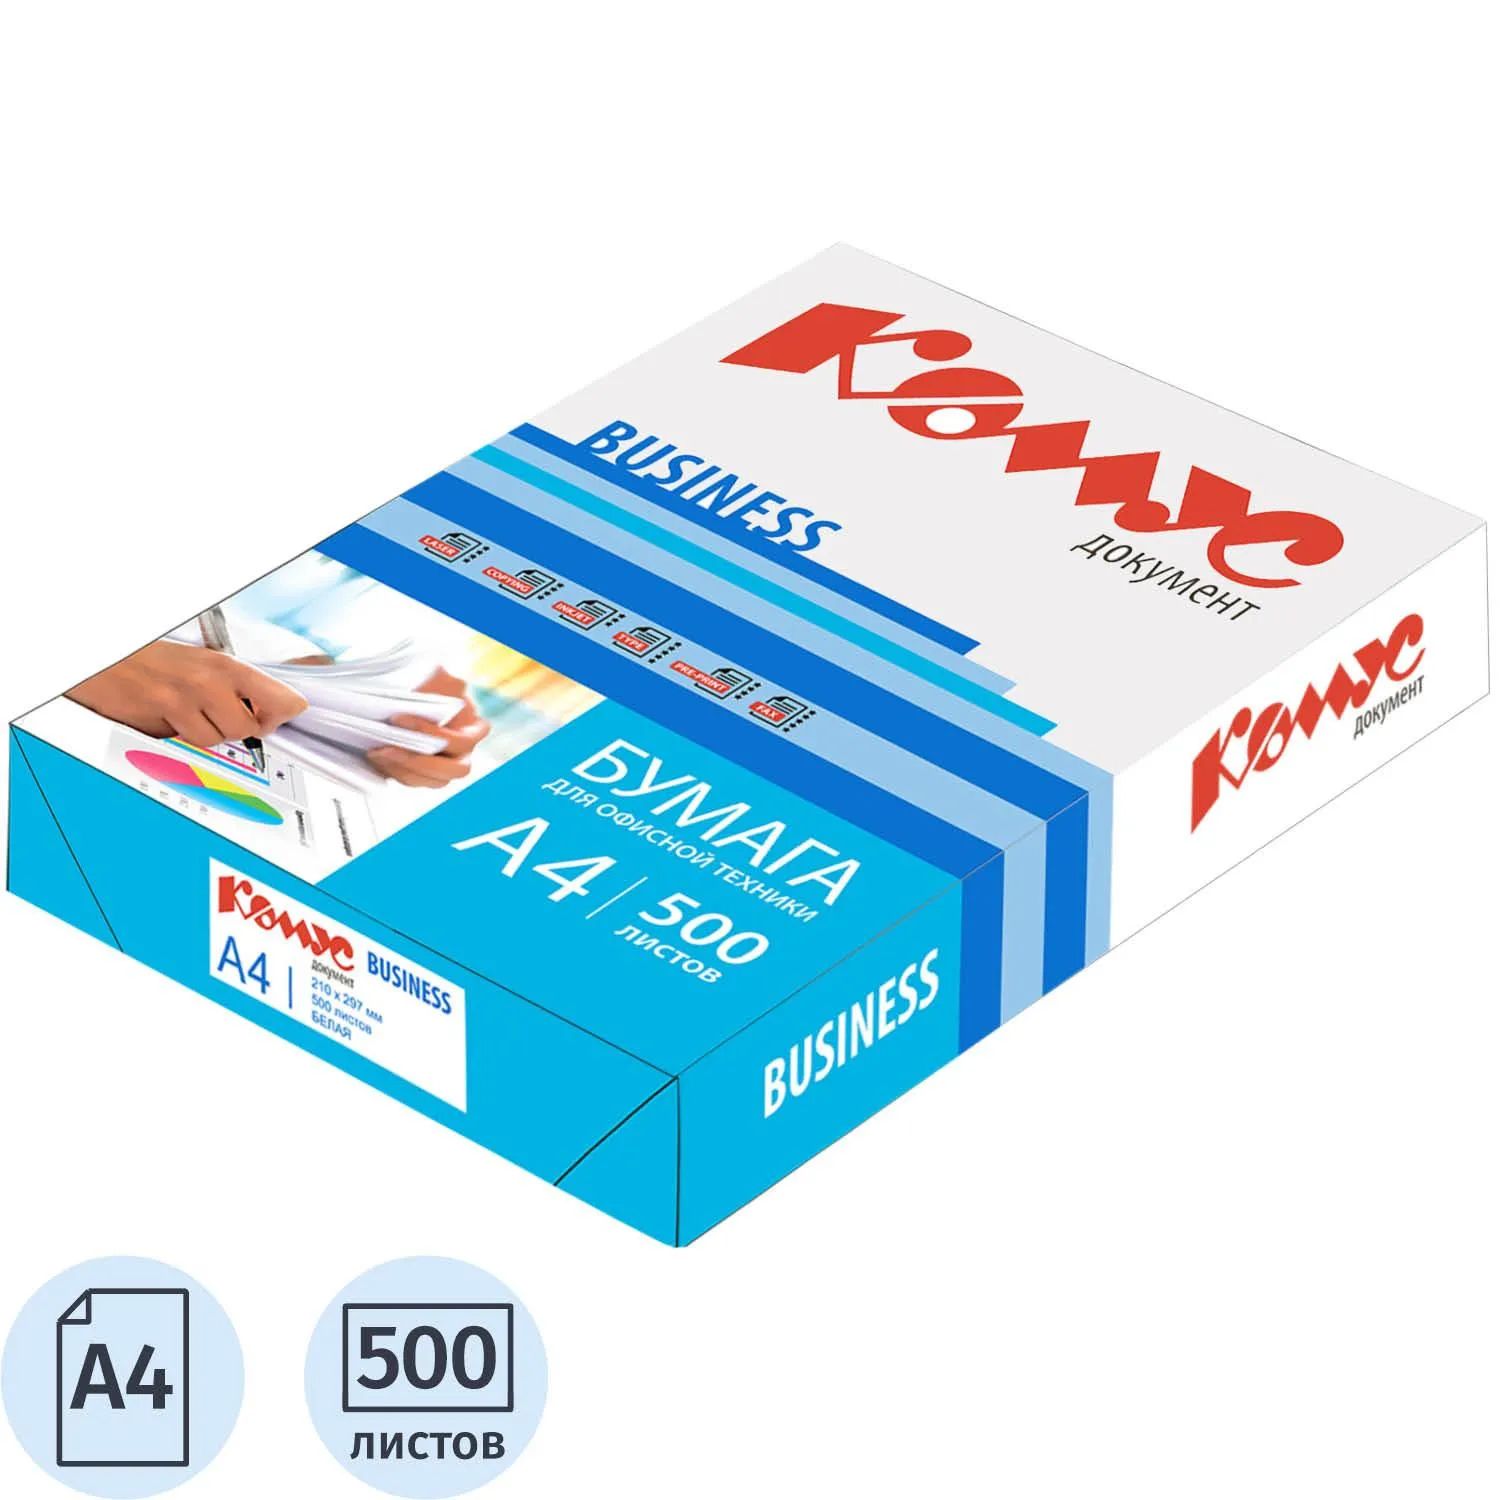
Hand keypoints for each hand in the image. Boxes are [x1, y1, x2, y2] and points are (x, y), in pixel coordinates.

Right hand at [66, 640, 308, 746]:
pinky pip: (184, 743)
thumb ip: (238, 686)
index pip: (283, 701)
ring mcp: (182, 702)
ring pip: (216, 740)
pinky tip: (167, 716)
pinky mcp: (157, 720)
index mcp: (227, 665)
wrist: (105, 657)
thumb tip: (276, 709)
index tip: (275, 716)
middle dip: (238, 727)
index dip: (282, 715)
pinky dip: (179, 736)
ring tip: (188, 710)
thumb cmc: (153, 658)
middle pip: (250, 729)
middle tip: (220, 713)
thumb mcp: (202, 661)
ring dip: (206, 732)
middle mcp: (209, 682)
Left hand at [366, 666, 490, 787]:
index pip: (462, 740)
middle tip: (388, 747)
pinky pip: (415, 782)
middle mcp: (465, 751)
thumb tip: (439, 675)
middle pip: (455, 769)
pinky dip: (395, 772)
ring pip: (435, 781)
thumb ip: (440, 676)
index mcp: (474, 727)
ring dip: (404, 769)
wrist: (399, 696)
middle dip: (419, 760)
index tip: (399, 718)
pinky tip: (377, 757)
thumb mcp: (432, 673)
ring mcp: (446, 766)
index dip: (434, 734)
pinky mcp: (425, 775)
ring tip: (378, 752)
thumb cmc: (422, 685)